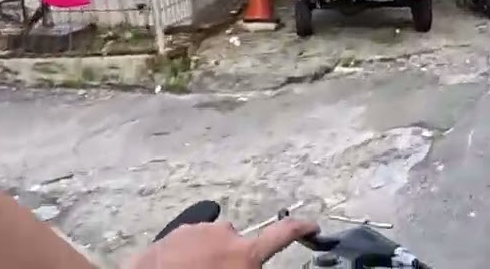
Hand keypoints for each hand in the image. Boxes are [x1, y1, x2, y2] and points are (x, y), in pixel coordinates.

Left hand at [125, 218, 318, 268]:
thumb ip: (250, 265)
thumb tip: (252, 263)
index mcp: (245, 254)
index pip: (283, 234)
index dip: (302, 228)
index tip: (313, 225)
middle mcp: (227, 235)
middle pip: (238, 243)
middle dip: (231, 257)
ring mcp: (200, 230)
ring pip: (212, 241)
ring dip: (207, 254)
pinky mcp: (177, 231)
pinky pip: (190, 241)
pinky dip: (186, 252)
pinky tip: (175, 268)